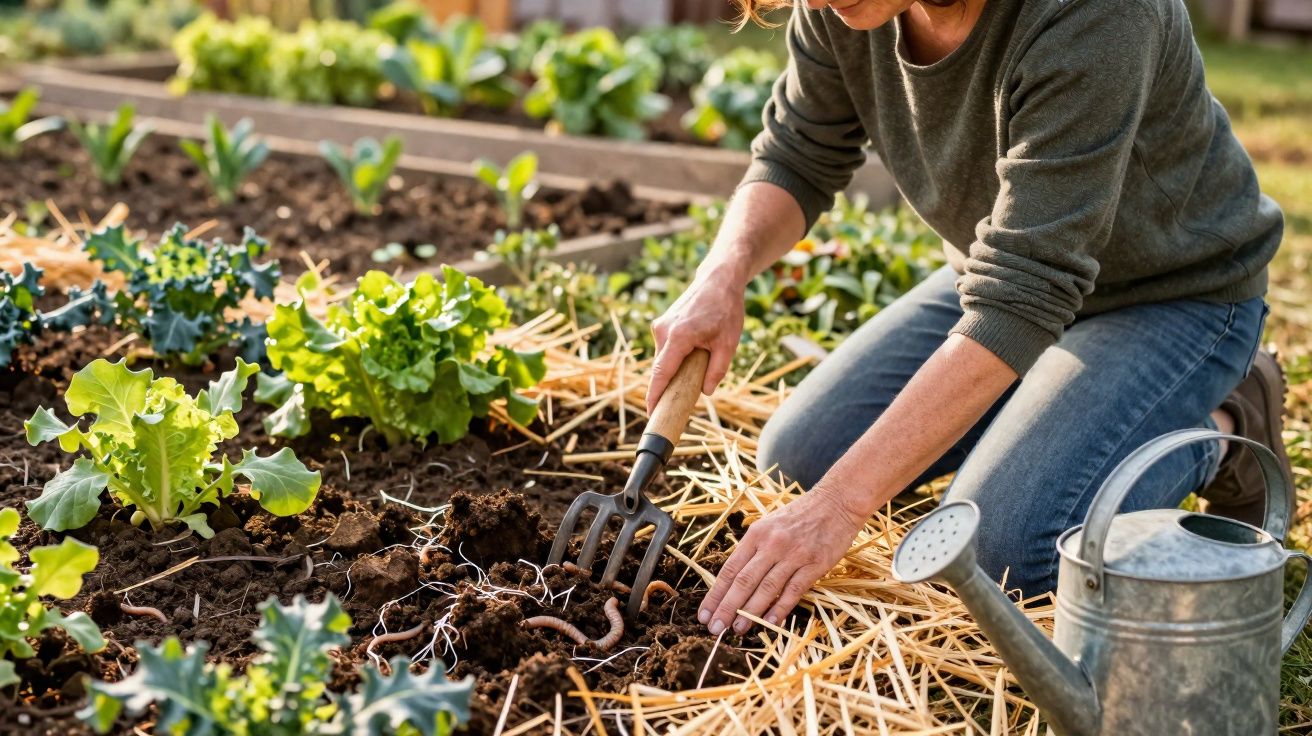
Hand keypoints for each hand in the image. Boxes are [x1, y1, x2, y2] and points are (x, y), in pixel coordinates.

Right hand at [646, 266, 745, 412]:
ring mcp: (660, 326)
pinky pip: (665, 350)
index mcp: (679, 336)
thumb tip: (706, 392)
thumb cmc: (726, 309)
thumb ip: (717, 370)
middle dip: (669, 386)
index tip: (651, 413)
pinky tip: (694, 354)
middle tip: (684, 400)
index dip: (655, 396)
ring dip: (675, 369)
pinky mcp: (662, 325)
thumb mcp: (729, 343)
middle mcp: (664, 331)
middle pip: (661, 369)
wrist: (719, 279)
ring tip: (699, 364)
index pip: (661, 373)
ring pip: (664, 359)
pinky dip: (675, 358)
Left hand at [698, 483, 868, 635]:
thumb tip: (735, 579)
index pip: (730, 569)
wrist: (837, 502)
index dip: (716, 594)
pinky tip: (769, 623)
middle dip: (726, 608)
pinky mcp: (815, 564)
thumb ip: (754, 549)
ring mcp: (794, 555)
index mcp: (757, 534)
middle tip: (715, 628)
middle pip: (744, 581)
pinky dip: (780, 608)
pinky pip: (793, 590)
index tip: (704, 613)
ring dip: (750, 612)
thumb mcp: (770, 524)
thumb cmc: (801, 515)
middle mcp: (772, 544)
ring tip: (737, 630)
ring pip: (766, 588)